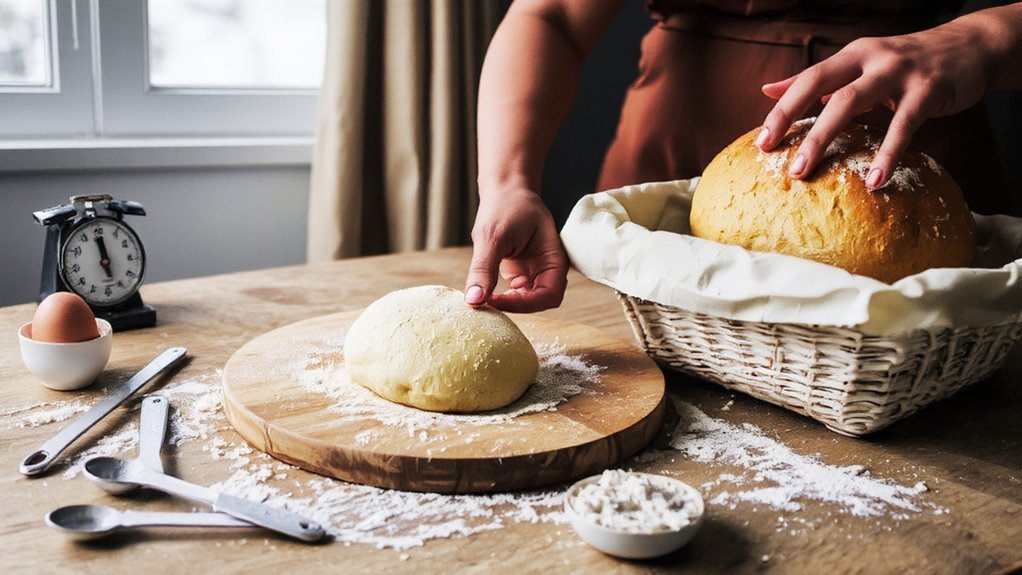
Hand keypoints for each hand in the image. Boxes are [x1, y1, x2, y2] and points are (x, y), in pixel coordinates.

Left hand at [464, 189, 567, 312]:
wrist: (507, 191)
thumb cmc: (506, 206)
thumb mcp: (492, 236)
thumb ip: (483, 269)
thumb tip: (473, 301)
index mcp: (554, 259)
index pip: (548, 295)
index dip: (523, 304)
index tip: (493, 300)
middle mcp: (548, 271)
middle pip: (539, 303)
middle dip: (514, 306)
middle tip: (484, 304)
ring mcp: (535, 274)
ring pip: (526, 303)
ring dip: (506, 304)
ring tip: (482, 300)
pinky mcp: (521, 275)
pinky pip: (514, 296)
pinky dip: (500, 298)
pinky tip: (484, 294)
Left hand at [756, 20, 991, 188]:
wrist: (971, 46)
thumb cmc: (907, 63)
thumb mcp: (859, 65)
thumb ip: (815, 80)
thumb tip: (768, 90)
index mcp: (851, 55)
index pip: (807, 79)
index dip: (782, 110)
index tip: (760, 143)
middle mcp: (870, 57)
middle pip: (823, 88)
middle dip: (794, 123)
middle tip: (779, 162)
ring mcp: (899, 71)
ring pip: (852, 102)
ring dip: (825, 138)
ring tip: (807, 172)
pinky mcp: (930, 89)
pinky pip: (904, 125)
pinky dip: (887, 153)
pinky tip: (875, 180)